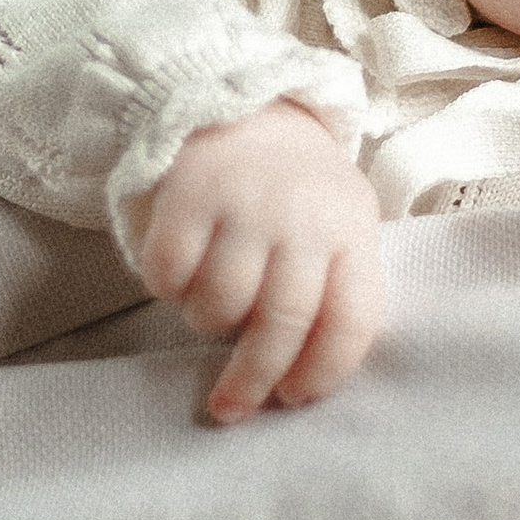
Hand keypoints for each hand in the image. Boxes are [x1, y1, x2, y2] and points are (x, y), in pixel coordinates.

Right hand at [131, 104, 384, 422]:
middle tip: (231, 408)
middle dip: (254, 378)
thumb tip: (304, 380)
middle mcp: (302, 217)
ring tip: (211, 306)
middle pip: (283, 320)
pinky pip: (170, 273)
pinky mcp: (189, 193)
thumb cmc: (299, 195)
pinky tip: (180, 276)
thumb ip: (337, 292)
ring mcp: (244, 203)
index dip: (324, 371)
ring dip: (208, 322)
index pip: (352, 319)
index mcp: (351, 230)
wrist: (248, 110)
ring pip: (221, 303)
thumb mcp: (340, 228)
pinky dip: (168, 289)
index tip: (294, 399)